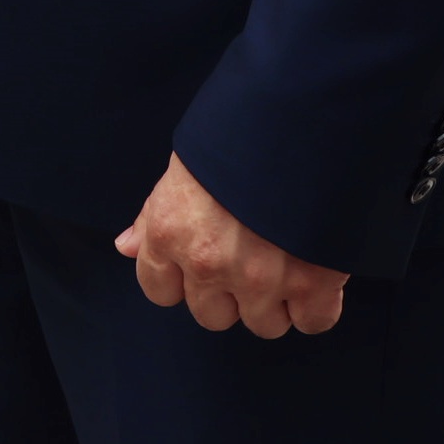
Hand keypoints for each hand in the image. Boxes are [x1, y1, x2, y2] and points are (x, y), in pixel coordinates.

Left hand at [116, 153, 348, 336]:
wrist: (294, 118)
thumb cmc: (233, 139)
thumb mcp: (179, 172)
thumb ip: (152, 218)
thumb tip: (126, 247)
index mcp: (169, 234)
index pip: (159, 291)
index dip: (180, 281)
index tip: (198, 267)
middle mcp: (209, 264)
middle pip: (212, 317)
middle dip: (227, 296)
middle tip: (245, 262)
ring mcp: (261, 278)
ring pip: (263, 325)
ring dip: (273, 303)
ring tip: (282, 265)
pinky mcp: (313, 283)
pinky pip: (313, 323)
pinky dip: (317, 307)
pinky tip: (315, 278)